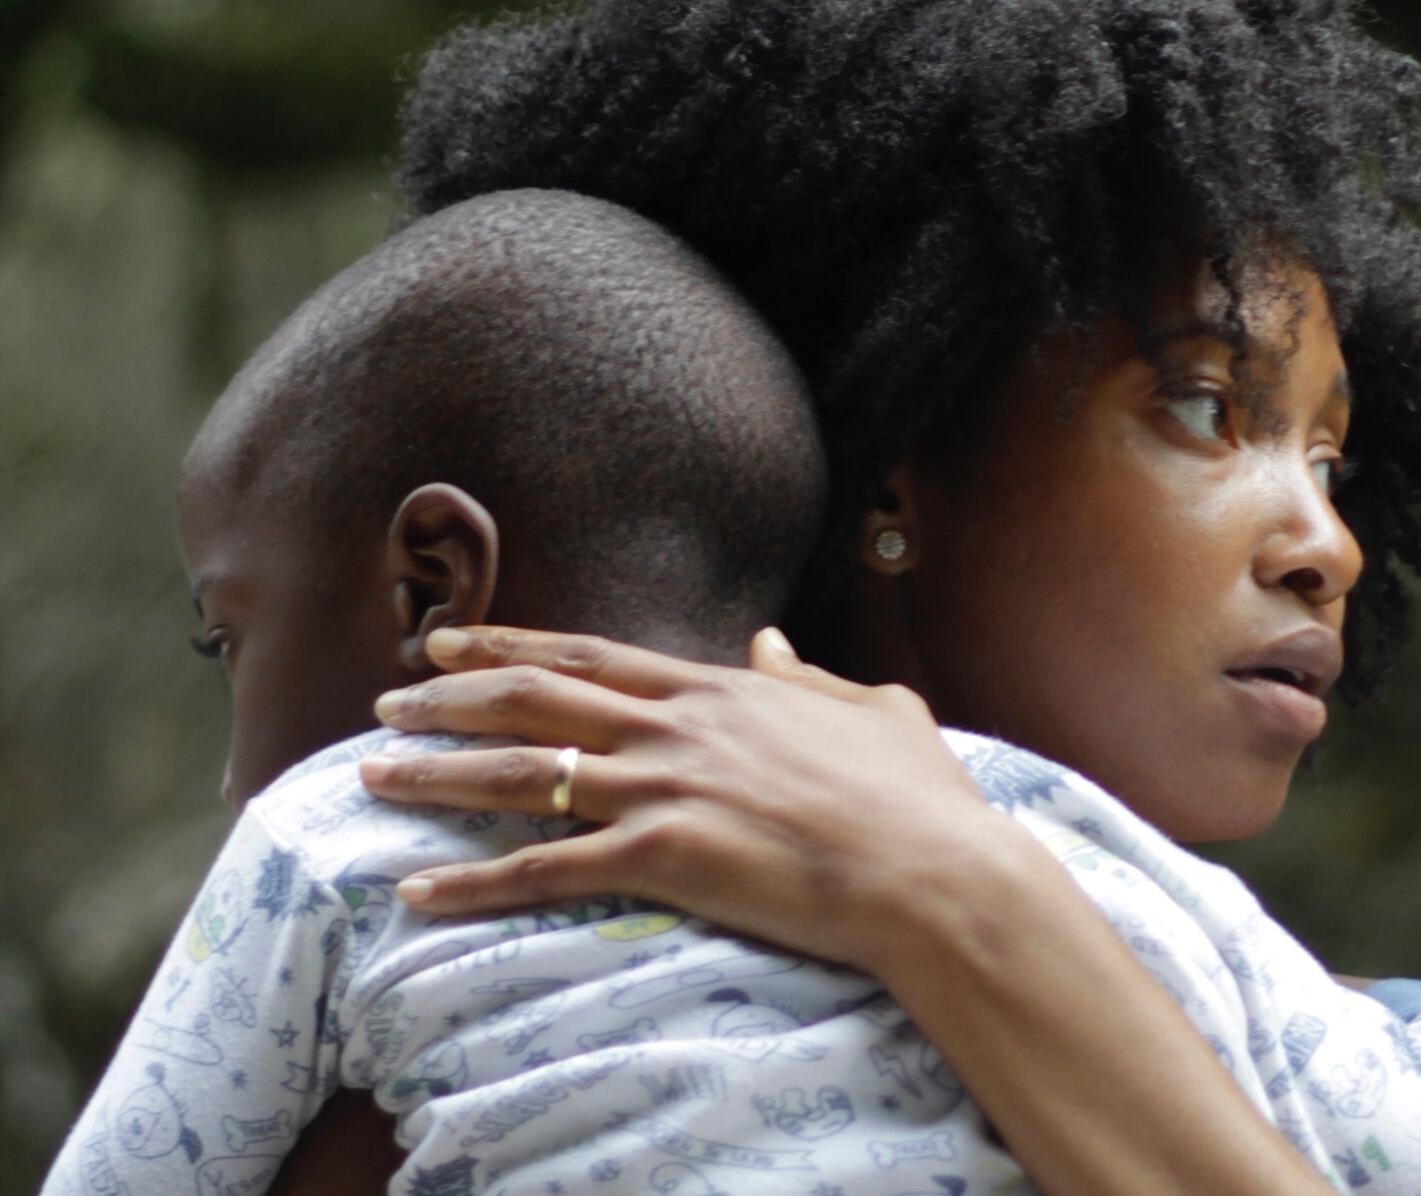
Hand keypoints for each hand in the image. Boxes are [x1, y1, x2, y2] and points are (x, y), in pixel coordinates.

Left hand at [358, 625, 1020, 976]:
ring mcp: (666, 789)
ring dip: (436, 777)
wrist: (932, 869)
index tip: (448, 644)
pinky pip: (546, 871)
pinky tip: (417, 897)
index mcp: (721, 690)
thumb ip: (806, 676)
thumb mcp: (874, 709)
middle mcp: (679, 728)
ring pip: (522, 774)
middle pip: (535, 699)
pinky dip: (474, 886)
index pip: (590, 654)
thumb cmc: (918, 797)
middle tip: (384, 703)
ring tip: (370, 782)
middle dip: (446, 699)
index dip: (510, 646)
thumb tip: (765, 642)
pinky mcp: (664, 857)